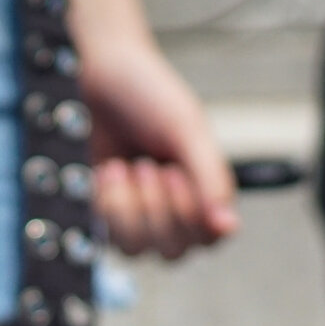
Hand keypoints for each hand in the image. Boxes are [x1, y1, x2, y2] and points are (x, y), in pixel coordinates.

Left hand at [77, 33, 237, 259]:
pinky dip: (107, 202)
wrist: (96, 73)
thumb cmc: (148, 94)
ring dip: (129, 206)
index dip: (191, 216)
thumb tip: (229, 226)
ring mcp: (137, 217)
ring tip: (126, 165)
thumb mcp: (187, 131)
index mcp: (204, 192)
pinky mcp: (102, 215)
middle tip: (149, 164)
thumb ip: (212, 178)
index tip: (176, 173)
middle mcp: (173, 211)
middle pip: (174, 252)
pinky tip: (107, 171)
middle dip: (157, 208)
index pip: (210, 239)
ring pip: (138, 249)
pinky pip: (107, 236)